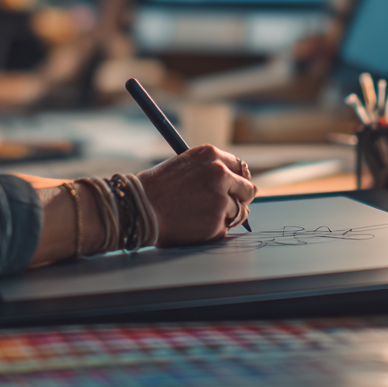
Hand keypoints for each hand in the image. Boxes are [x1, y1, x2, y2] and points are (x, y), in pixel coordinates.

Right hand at [138, 145, 256, 247]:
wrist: (139, 208)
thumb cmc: (156, 188)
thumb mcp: (185, 165)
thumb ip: (209, 170)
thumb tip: (234, 183)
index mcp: (211, 155)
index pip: (240, 167)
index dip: (238, 180)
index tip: (234, 188)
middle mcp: (221, 174)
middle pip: (248, 189)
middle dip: (240, 199)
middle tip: (224, 207)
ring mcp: (221, 199)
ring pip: (238, 211)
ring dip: (224, 216)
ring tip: (199, 216)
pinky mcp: (217, 222)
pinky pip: (225, 229)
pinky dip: (213, 231)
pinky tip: (194, 225)